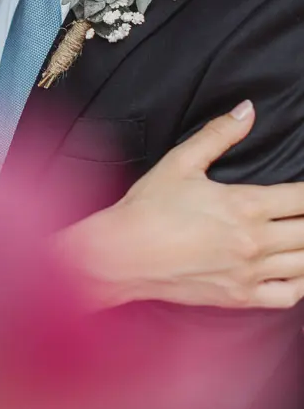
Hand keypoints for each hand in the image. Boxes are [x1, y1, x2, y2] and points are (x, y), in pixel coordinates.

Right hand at [57, 101, 303, 309]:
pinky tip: (297, 268)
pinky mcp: (240, 297)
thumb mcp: (180, 161)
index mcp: (244, 206)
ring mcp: (249, 273)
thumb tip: (247, 110)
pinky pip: (288, 296)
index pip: (302, 198)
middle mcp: (254, 242)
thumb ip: (218, 134)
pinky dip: (301, 283)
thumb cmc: (148, 208)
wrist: (122, 255)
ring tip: (303, 232)